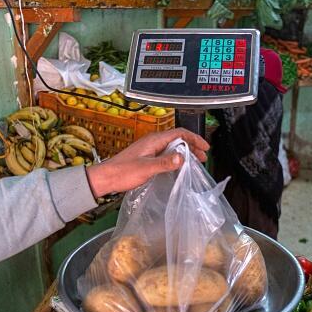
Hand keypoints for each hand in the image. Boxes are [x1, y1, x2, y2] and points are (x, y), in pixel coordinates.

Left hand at [86, 128, 208, 196]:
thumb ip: (165, 162)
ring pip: (173, 146)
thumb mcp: (146, 168)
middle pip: (178, 138)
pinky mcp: (147, 156)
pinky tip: (178, 166)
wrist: (106, 178)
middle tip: (203, 156)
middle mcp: (153, 141)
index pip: (180, 133)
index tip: (205, 148)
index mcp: (154, 140)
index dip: (195, 139)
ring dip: (185, 152)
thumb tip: (182, 157)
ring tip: (194, 161)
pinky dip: (176, 157)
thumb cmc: (123, 172)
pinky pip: (166, 153)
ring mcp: (149, 148)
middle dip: (193, 146)